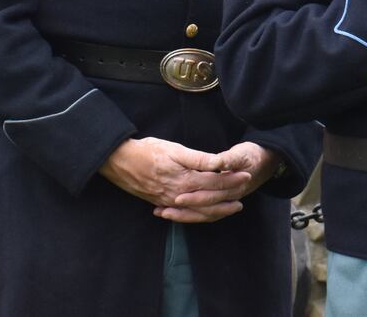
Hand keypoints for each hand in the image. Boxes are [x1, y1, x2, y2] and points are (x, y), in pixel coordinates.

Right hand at [101, 137, 278, 222]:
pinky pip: (183, 214)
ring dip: (216, 211)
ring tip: (231, 208)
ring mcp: (169, 201)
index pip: (215, 183)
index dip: (232, 180)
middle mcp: (178, 194)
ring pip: (197, 211)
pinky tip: (204, 215)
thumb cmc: (149, 151)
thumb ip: (199, 159)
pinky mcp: (160, 203)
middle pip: (210, 199)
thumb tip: (220, 163)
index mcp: (185, 179)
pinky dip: (196, 216)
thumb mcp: (176, 150)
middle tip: (244, 194)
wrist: (119, 161)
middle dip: (228, 197)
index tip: (247, 175)